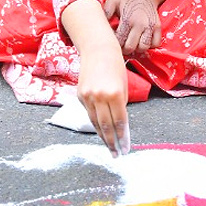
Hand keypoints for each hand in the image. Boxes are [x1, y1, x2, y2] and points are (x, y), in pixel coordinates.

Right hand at [76, 37, 130, 157]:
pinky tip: (102, 132)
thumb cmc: (115, 67)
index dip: (123, 137)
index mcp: (115, 94)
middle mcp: (100, 96)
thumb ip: (121, 106)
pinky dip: (96, 124)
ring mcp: (88, 97)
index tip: (126, 148)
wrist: (98, 51)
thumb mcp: (124, 87)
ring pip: (95, 123)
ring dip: (103, 137)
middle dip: (112, 142)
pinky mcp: (80, 96)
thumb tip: (119, 126)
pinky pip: (89, 114)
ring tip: (110, 147)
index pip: (120, 121)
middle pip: (106, 126)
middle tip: (117, 154)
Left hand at [104, 0, 161, 56]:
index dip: (114, 43)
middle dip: (124, 49)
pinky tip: (142, 40)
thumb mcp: (112, 1)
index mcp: (127, 19)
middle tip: (121, 45)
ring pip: (143, 48)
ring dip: (137, 48)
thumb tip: (99, 26)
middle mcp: (140, 24)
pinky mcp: (158, 27)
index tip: (112, 40)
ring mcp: (150, 26)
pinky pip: (155, 44)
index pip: (119, 40)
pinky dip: (149, 45)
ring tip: (132, 43)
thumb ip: (105, 13)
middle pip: (131, 47)